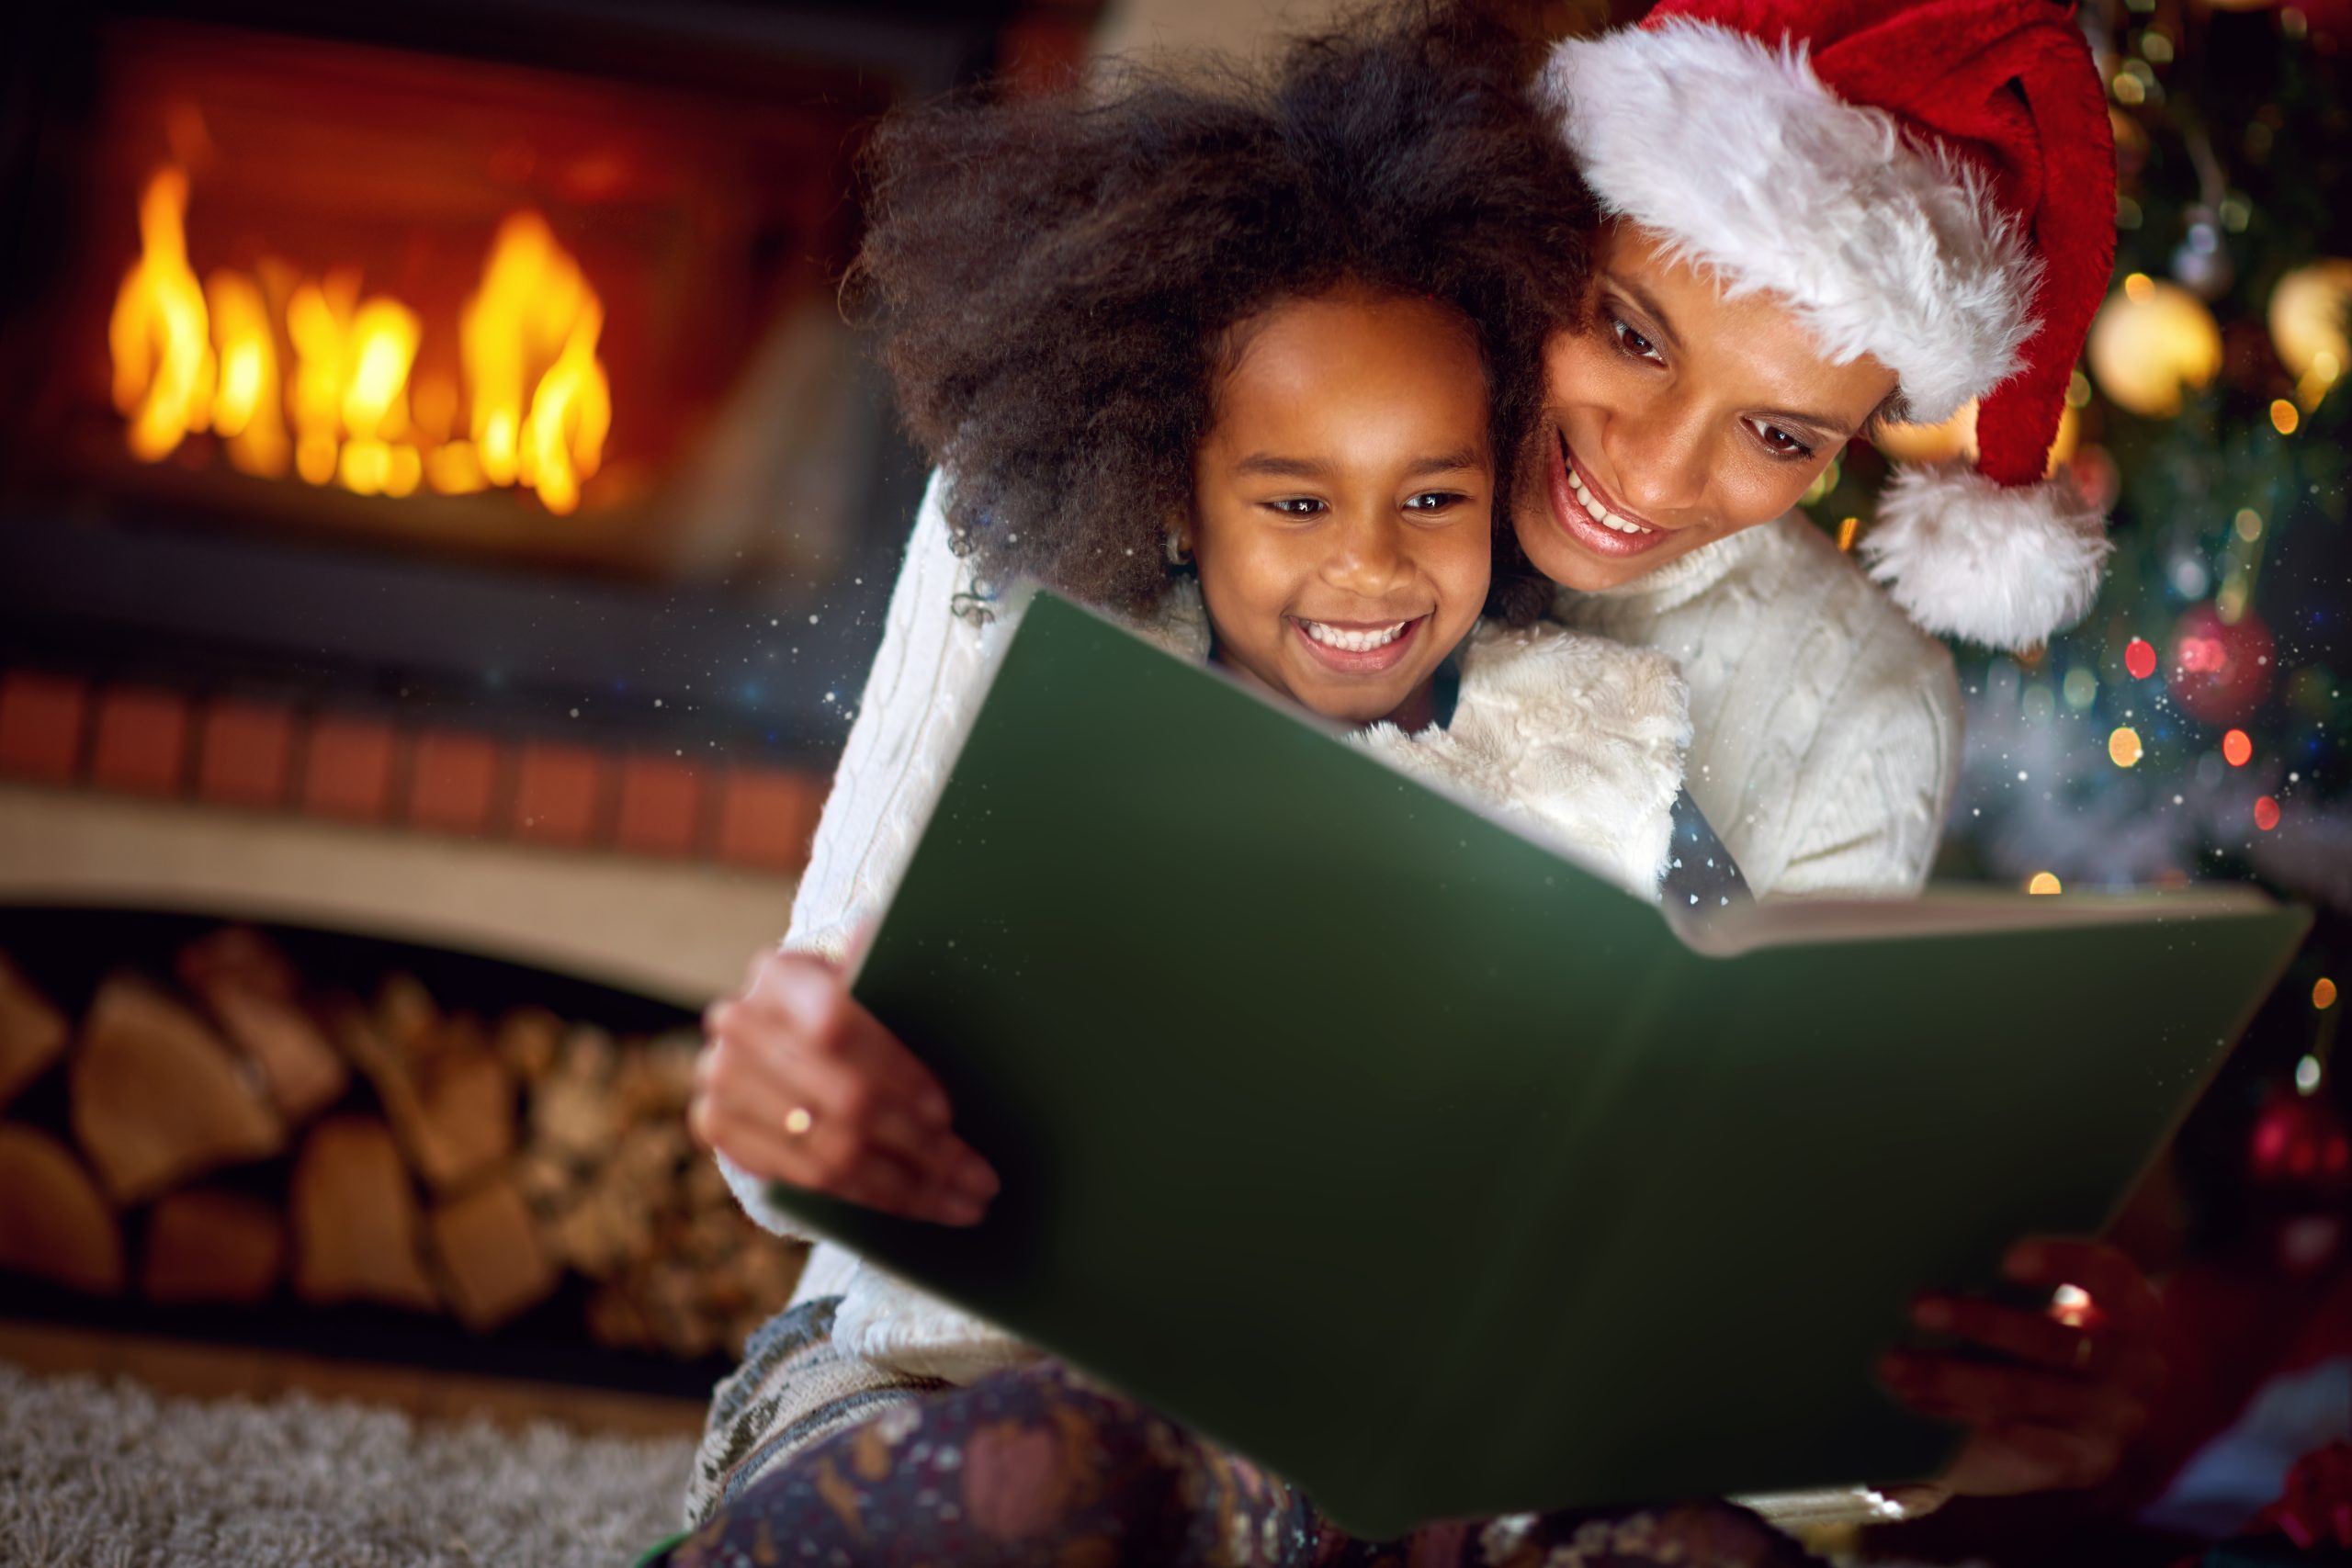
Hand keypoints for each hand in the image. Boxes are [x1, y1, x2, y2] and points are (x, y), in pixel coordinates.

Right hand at [689, 948, 999, 1224]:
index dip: (895, 1072)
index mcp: (781, 974)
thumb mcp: (866, 977)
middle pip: (842, 1101)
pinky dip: (871, 1198)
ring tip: (963, 1202)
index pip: (840, 1026)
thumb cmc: (844, 1003)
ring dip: (907, 1188)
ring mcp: (721, 1079)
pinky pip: (806, 1179)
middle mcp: (740, 1025)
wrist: (774, 1033)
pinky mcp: (717, 1126)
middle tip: (980, 1178)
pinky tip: (919, 1205)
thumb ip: (896, 975)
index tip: (947, 1113)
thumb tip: (928, 959)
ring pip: (829, 1153)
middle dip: (922, 1148)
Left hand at [1877, 1238, 2167, 1508]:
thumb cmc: (2047, 1337)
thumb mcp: (2049, 1305)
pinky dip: (1968, 1424)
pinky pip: (2025, 1443)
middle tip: (1919, 1307)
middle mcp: (2136, 1366)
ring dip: (1951, 1378)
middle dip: (1982, 1322)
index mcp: (2134, 1310)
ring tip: (1894, 1366)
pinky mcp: (2086, 1461)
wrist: (2080, 1415)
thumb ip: (2015, 1284)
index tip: (2006, 1257)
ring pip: (2024, 1392)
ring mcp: (2115, 1419)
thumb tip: (1928, 1255)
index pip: (2107, 1276)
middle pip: (2055, 1340)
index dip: (2063, 1264)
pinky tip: (1924, 1410)